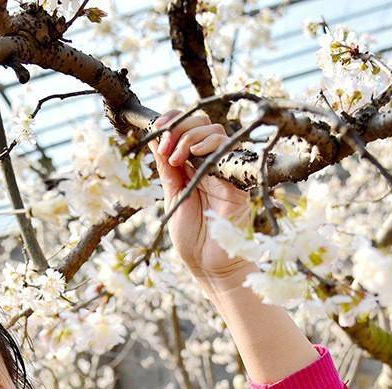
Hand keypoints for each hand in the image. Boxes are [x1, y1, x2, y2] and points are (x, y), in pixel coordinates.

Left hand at [147, 109, 253, 282]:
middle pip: (201, 123)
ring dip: (189, 136)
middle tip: (164, 146)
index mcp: (192, 166)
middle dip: (178, 126)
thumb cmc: (191, 237)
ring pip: (214, 131)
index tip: (156, 126)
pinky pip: (229, 149)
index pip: (186, 129)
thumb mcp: (172, 196)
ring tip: (176, 158)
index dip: (172, 120)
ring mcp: (224, 170)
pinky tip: (194, 153)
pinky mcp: (237, 179)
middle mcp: (210, 164)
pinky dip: (210, 143)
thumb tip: (154, 137)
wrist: (209, 264)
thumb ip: (166, 168)